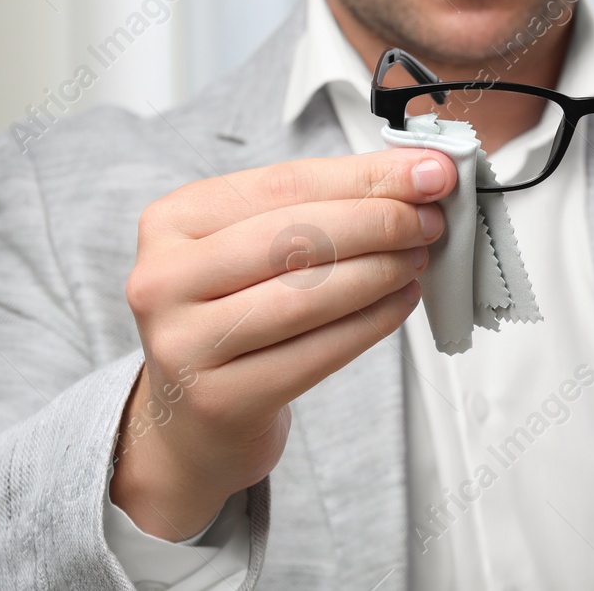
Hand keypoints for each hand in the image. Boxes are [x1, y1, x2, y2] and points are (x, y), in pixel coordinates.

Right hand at [111, 149, 454, 538]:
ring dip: (380, 270)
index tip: (427, 171)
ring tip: (418, 257)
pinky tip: (401, 302)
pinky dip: (371, 322)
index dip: (364, 176)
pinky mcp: (220, 399)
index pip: (284, 184)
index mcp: (171, 221)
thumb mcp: (250, 248)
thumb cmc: (230, 317)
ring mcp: (185, 344)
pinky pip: (316, 353)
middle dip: (378, 221)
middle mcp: (163, 279)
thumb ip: (318, 207)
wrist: (188, 421)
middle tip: (430, 219)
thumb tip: (412, 176)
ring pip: (307, 295)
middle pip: (294, 236)